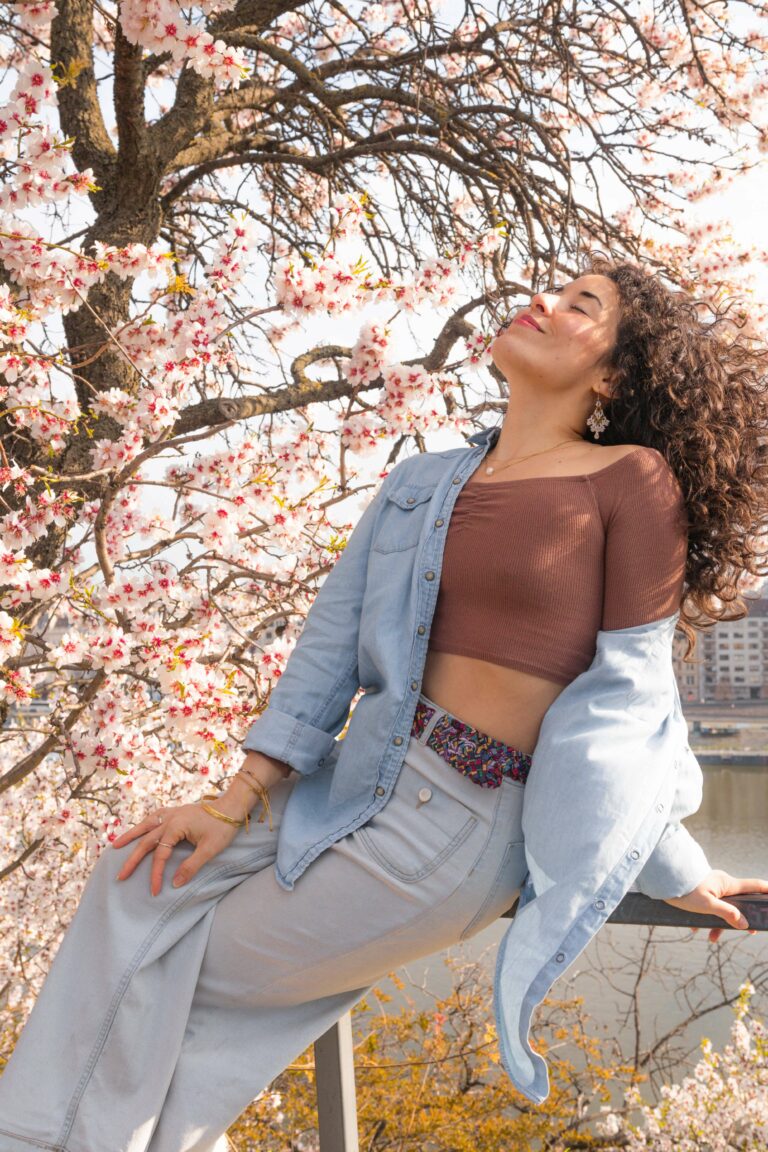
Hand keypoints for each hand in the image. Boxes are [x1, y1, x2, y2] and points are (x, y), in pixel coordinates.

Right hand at [110, 801, 241, 895]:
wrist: (232, 806)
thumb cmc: (222, 827)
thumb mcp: (210, 849)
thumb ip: (191, 866)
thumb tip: (175, 884)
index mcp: (176, 826)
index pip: (160, 854)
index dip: (156, 874)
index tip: (154, 890)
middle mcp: (169, 818)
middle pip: (146, 841)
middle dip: (132, 859)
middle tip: (120, 876)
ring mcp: (171, 813)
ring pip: (145, 825)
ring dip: (130, 836)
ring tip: (115, 846)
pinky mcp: (176, 811)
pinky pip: (153, 818)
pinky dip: (143, 825)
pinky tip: (139, 829)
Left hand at [664, 868, 767, 942]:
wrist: (662, 879)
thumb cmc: (685, 890)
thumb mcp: (706, 905)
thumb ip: (727, 913)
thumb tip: (745, 924)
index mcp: (727, 884)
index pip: (754, 886)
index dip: (767, 890)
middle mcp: (721, 884)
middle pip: (739, 903)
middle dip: (741, 919)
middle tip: (749, 932)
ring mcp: (711, 887)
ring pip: (722, 908)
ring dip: (718, 924)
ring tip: (711, 939)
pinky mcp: (700, 891)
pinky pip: (709, 907)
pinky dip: (705, 919)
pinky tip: (693, 929)